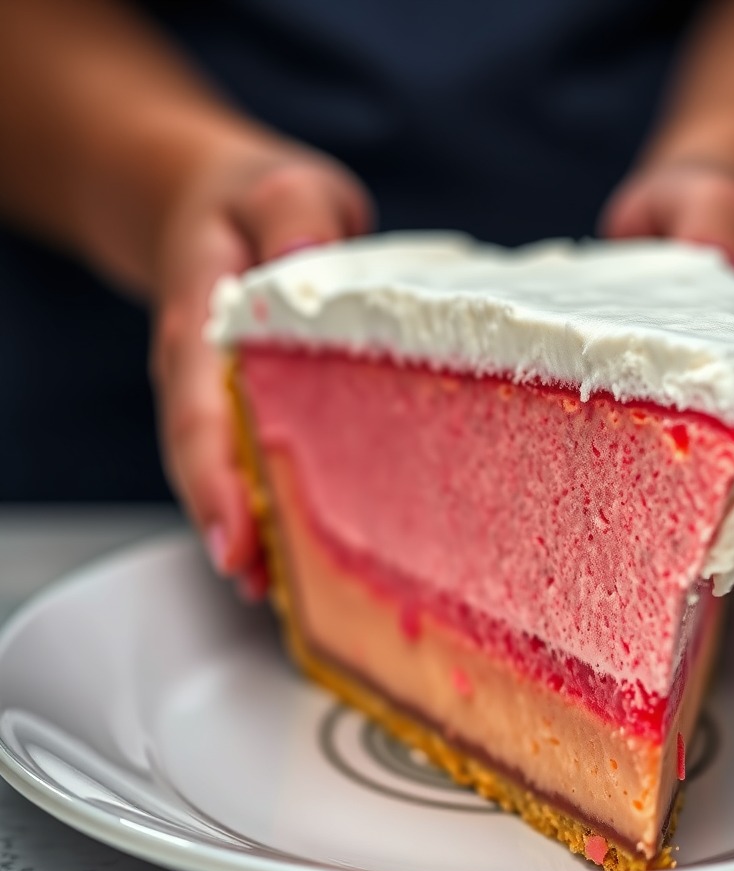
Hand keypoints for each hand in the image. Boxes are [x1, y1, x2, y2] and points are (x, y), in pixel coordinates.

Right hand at [149, 136, 372, 598]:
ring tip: (282, 588)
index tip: (234, 537)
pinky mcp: (247, 409)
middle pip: (204, 459)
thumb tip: (305, 260)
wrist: (222, 212)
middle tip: (259, 583)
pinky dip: (268, 506)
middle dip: (228, 523)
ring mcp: (219, 398)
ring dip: (249, 530)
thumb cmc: (255, 207)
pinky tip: (296, 549)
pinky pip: (250, 462)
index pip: (199, 407)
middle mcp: (202, 374)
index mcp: (202, 321)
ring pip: (224, 472)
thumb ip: (294, 215)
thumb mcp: (282, 189)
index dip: (214, 477)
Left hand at [600, 160, 733, 596]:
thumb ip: (721, 223)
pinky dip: (632, 500)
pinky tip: (603, 536)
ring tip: (656, 599)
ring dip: (687, 536)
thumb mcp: (714, 204)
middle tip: (706, 609)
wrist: (690, 211)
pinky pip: (648, 462)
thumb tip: (718, 256)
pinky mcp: (652, 411)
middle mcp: (733, 398)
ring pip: (703, 483)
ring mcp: (694, 409)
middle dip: (733, 544)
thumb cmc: (705, 214)